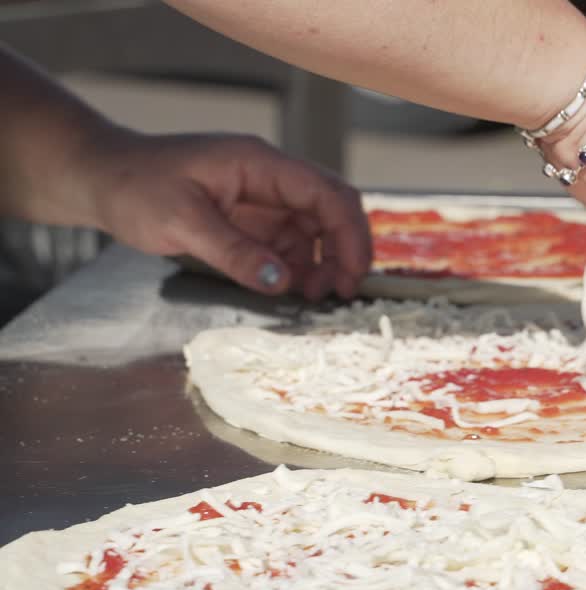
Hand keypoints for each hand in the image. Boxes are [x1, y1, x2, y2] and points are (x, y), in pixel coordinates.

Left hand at [80, 130, 370, 299]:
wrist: (100, 178)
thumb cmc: (134, 186)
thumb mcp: (181, 221)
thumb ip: (234, 252)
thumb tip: (282, 281)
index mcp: (260, 164)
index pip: (327, 193)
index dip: (349, 234)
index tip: (353, 274)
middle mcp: (270, 178)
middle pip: (331, 210)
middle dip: (344, 251)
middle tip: (340, 292)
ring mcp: (263, 199)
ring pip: (314, 230)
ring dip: (321, 263)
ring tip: (312, 297)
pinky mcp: (251, 220)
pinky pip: (289, 243)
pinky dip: (297, 267)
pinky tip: (290, 289)